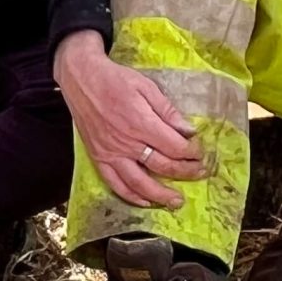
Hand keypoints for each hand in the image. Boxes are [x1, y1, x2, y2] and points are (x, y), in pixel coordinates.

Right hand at [52, 30, 206, 209]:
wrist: (81, 78)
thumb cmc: (114, 79)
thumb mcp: (146, 86)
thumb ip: (168, 111)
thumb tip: (189, 131)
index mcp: (141, 122)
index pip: (174, 147)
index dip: (192, 153)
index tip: (200, 153)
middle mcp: (127, 142)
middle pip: (162, 166)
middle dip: (185, 172)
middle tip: (199, 173)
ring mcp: (111, 153)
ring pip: (140, 183)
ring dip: (161, 195)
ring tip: (176, 201)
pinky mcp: (98, 158)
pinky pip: (115, 184)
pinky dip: (131, 196)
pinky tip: (145, 201)